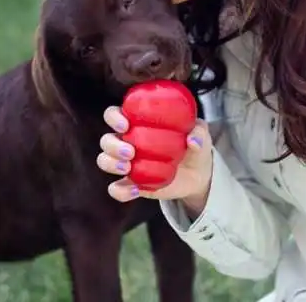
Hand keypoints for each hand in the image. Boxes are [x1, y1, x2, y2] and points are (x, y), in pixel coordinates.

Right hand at [97, 105, 213, 204]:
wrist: (198, 175)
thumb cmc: (194, 145)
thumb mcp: (200, 134)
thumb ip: (198, 131)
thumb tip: (192, 139)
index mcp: (138, 123)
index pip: (115, 115)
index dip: (114, 117)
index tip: (125, 124)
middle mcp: (127, 141)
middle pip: (106, 140)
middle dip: (112, 145)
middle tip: (130, 151)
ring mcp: (127, 164)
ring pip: (105, 161)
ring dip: (111, 163)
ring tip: (128, 168)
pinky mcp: (132, 184)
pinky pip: (117, 189)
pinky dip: (120, 190)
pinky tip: (135, 190)